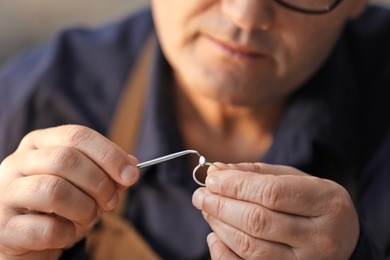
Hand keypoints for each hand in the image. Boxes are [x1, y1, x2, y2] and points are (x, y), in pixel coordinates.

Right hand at [0, 125, 139, 259]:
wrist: (28, 239)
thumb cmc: (60, 205)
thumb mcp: (86, 184)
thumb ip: (108, 173)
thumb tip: (131, 167)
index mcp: (39, 143)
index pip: (77, 135)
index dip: (108, 154)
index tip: (131, 174)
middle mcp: (17, 162)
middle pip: (65, 159)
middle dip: (100, 183)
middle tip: (112, 201)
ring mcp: (6, 193)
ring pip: (54, 190)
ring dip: (85, 208)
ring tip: (90, 217)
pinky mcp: (4, 228)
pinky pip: (45, 229)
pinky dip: (67, 233)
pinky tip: (68, 233)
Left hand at [192, 163, 358, 259]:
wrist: (342, 239)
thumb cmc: (313, 203)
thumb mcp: (294, 179)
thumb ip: (256, 173)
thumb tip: (216, 171)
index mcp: (326, 203)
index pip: (271, 192)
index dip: (235, 185)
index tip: (212, 179)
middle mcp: (321, 238)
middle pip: (257, 221)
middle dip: (221, 205)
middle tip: (200, 195)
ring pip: (251, 247)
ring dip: (220, 226)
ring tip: (206, 210)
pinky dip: (223, 252)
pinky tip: (215, 236)